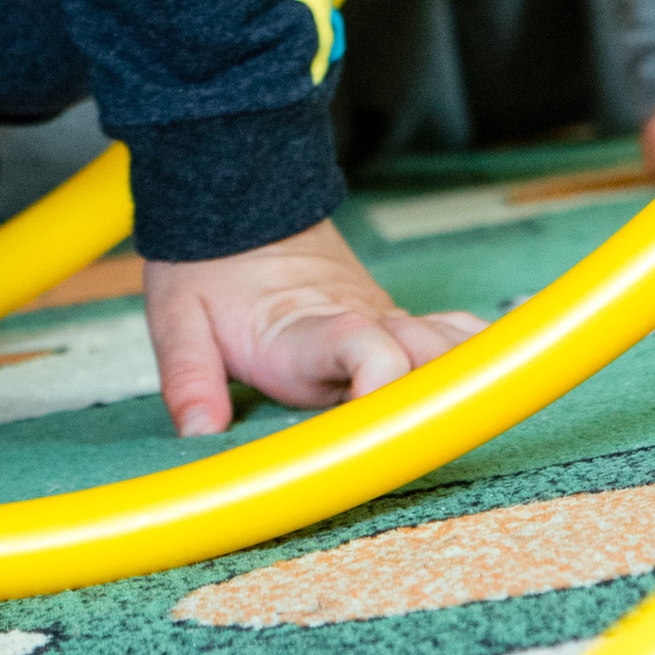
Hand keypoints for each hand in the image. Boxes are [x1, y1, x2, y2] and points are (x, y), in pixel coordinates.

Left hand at [144, 219, 483, 438]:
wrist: (239, 202)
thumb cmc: (208, 263)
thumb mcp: (177, 316)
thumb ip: (188, 377)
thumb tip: (200, 436)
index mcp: (307, 329)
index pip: (367, 350)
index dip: (386, 385)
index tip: (380, 428)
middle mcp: (363, 323)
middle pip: (431, 360)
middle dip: (436, 407)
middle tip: (414, 452)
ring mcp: (387, 320)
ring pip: (456, 349)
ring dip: (461, 387)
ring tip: (446, 431)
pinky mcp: (396, 323)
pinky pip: (456, 338)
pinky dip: (472, 363)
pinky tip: (477, 394)